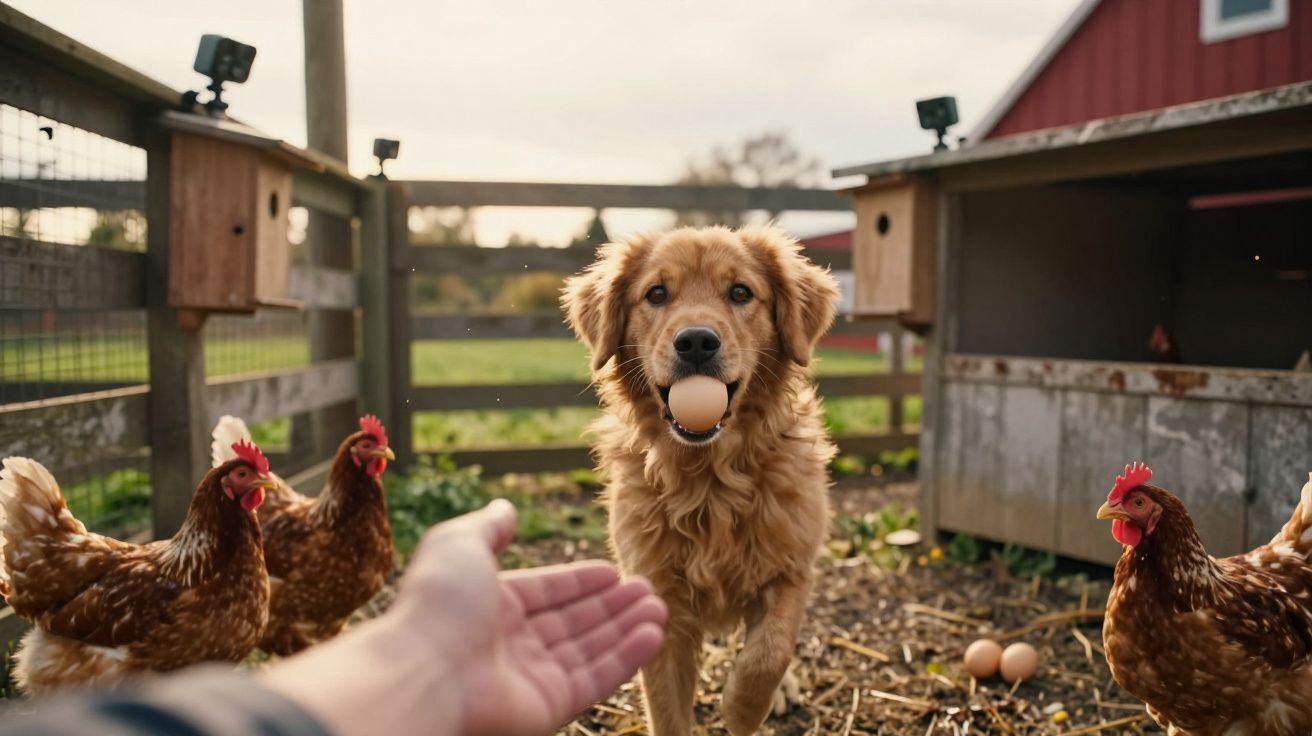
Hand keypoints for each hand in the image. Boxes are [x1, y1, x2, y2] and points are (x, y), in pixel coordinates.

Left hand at [262, 499, 665, 735]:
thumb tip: (506, 507)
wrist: (422, 675)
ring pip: (589, 649)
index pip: (546, 591)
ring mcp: (530, 677)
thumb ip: (488, 527)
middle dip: (611, 605)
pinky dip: (625, 658)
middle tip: (648, 589)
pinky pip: (595, 679)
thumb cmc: (436, 606)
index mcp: (489, 605)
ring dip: (626, 629)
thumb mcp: (458, 544)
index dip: (579, 581)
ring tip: (660, 608)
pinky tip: (652, 634)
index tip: (612, 571)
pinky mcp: (548, 706)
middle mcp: (510, 642)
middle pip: (572, 621)